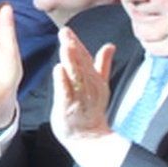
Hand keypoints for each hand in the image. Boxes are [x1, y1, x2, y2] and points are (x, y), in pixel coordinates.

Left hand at [50, 27, 115, 150]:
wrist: (89, 136)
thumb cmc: (90, 108)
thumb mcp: (99, 84)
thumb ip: (102, 64)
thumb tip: (110, 46)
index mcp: (93, 78)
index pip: (85, 57)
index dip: (77, 43)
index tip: (68, 29)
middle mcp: (87, 85)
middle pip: (80, 63)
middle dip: (72, 47)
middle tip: (65, 32)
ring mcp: (79, 96)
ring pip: (74, 75)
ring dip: (70, 60)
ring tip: (64, 46)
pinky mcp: (69, 107)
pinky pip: (66, 92)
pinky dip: (62, 81)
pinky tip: (58, 69)